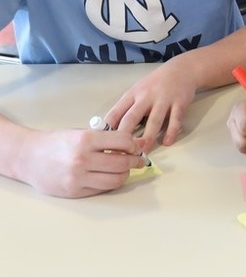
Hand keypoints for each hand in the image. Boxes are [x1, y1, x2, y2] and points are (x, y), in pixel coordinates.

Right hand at [15, 127, 145, 197]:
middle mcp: (82, 159)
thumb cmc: (56, 143)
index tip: (135, 146)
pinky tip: (108, 176)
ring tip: (123, 169)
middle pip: (122, 163)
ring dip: (125, 174)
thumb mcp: (82, 133)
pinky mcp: (74, 191)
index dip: (133, 145)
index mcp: (86, 139)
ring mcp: (78, 177)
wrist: (28, 158)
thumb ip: (107, 138)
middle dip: (134, 161)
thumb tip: (135, 143)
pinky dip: (110, 183)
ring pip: (116, 180)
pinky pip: (102, 189)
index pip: (123, 141)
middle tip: (137, 160)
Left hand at [103, 58, 197, 150]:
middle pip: (132, 117)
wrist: (182, 69)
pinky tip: (167, 142)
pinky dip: (172, 131)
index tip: (103, 144)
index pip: (116, 112)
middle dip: (125, 136)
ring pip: (154, 120)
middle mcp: (146, 96)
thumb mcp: (137, 90)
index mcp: (132, 94)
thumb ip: (126, 107)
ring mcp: (164, 99)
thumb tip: (111, 130)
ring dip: (148, 137)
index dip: (108, 129)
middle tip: (120, 152)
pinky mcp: (179, 103)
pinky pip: (175, 119)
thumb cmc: (156, 83)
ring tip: (142, 151)